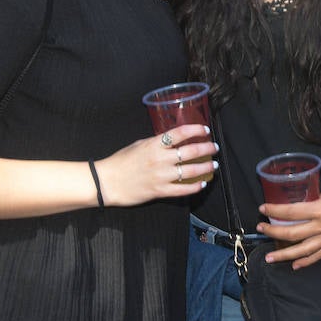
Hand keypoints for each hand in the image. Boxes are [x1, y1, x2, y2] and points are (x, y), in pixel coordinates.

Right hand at [95, 123, 217, 205]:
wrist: (107, 182)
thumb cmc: (120, 161)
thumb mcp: (138, 144)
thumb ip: (156, 142)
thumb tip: (172, 140)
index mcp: (154, 144)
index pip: (180, 133)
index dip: (196, 130)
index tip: (206, 130)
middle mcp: (160, 159)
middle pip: (190, 151)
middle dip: (206, 148)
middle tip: (214, 148)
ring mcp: (161, 176)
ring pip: (190, 171)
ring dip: (205, 167)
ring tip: (214, 165)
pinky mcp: (160, 191)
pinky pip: (182, 189)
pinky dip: (195, 187)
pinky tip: (203, 183)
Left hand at [257, 178, 320, 267]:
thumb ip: (320, 193)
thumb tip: (311, 199)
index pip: (292, 212)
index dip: (275, 210)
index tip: (263, 208)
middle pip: (292, 233)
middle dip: (274, 232)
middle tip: (261, 229)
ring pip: (303, 250)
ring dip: (285, 255)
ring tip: (270, 258)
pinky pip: (319, 255)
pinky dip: (306, 262)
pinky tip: (296, 266)